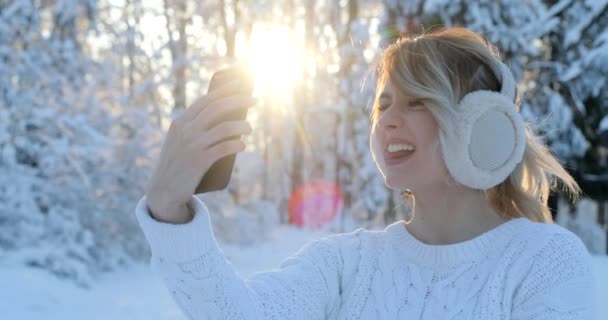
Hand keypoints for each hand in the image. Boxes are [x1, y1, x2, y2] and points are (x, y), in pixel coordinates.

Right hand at [145, 80, 255, 222]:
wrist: (164, 190)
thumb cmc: (178, 164)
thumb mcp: (179, 142)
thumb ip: (194, 129)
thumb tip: (226, 119)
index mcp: (180, 123)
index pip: (206, 100)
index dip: (225, 90)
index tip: (240, 84)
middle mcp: (186, 131)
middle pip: (217, 109)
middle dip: (239, 101)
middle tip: (255, 101)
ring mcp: (192, 145)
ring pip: (224, 128)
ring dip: (242, 125)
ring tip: (249, 128)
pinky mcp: (199, 161)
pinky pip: (223, 148)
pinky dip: (236, 144)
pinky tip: (243, 145)